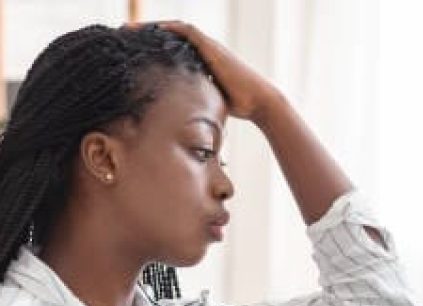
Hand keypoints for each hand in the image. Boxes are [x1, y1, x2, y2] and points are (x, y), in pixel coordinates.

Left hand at [123, 20, 279, 122]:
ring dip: (152, 28)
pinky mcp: (211, 48)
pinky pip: (186, 32)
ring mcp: (208, 47)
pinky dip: (169, 28)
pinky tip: (152, 29)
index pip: (173, 50)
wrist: (259, 102)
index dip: (153, 49)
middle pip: (169, 37)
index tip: (133, 52)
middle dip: (146, 35)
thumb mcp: (211, 103)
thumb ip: (197, 103)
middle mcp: (204, 51)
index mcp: (203, 62)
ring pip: (174, 30)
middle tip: (123, 35)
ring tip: (129, 30)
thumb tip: (184, 122)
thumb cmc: (241, 107)